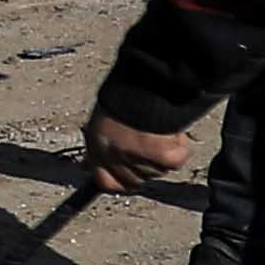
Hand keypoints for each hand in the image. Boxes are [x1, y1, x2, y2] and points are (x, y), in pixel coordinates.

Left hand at [84, 100, 201, 188]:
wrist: (141, 83)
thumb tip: (85, 167)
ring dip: (163, 154)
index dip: (119, 181)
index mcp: (98, 147)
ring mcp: (138, 158)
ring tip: (159, 128)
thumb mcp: (100, 121)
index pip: (105, 182)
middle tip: (152, 144)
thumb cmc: (121, 95)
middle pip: (136, 180)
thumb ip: (98, 146)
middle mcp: (115, 157)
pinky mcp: (162, 156)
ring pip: (158, 171)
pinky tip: (173, 132)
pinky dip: (180, 148)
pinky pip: (177, 160)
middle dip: (145, 166)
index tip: (127, 177)